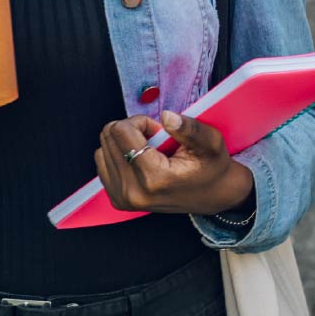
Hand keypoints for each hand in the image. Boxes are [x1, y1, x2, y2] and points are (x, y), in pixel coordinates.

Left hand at [94, 110, 255, 217]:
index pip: (121, 131)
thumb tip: (165, 115)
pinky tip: (140, 161)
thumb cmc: (211, 167)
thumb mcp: (211, 143)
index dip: (142, 121)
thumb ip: (189, 128)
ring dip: (125, 142)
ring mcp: (122, 197)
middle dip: (132, 130)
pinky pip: (102, 162)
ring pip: (103, 147)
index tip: (159, 132)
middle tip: (155, 141)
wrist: (212, 195)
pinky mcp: (117, 199)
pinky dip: (119, 154)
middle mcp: (133, 191)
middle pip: (109, 137)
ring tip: (149, 151)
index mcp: (154, 178)